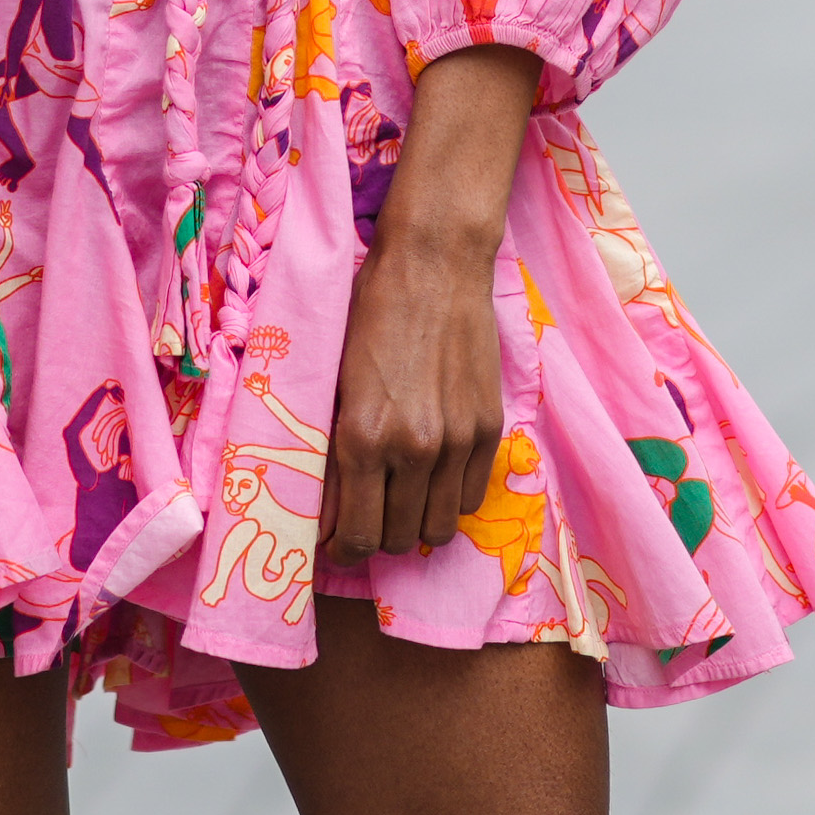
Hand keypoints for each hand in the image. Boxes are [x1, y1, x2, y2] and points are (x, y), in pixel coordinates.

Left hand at [326, 47, 539, 559]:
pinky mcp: (489, 428)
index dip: (343, 550)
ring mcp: (457, 442)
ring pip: (439, 529)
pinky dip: (450, 498)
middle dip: (379, 536)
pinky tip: (433, 476)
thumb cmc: (369, 311)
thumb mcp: (331, 379)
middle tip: (368, 512)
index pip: (355, 538)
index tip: (338, 540)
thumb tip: (325, 505)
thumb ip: (330, 445)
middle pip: (398, 541)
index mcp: (360, 437)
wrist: (434, 264)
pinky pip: (471, 497)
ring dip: (417, 522)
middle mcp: (411, 449)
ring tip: (402, 498)